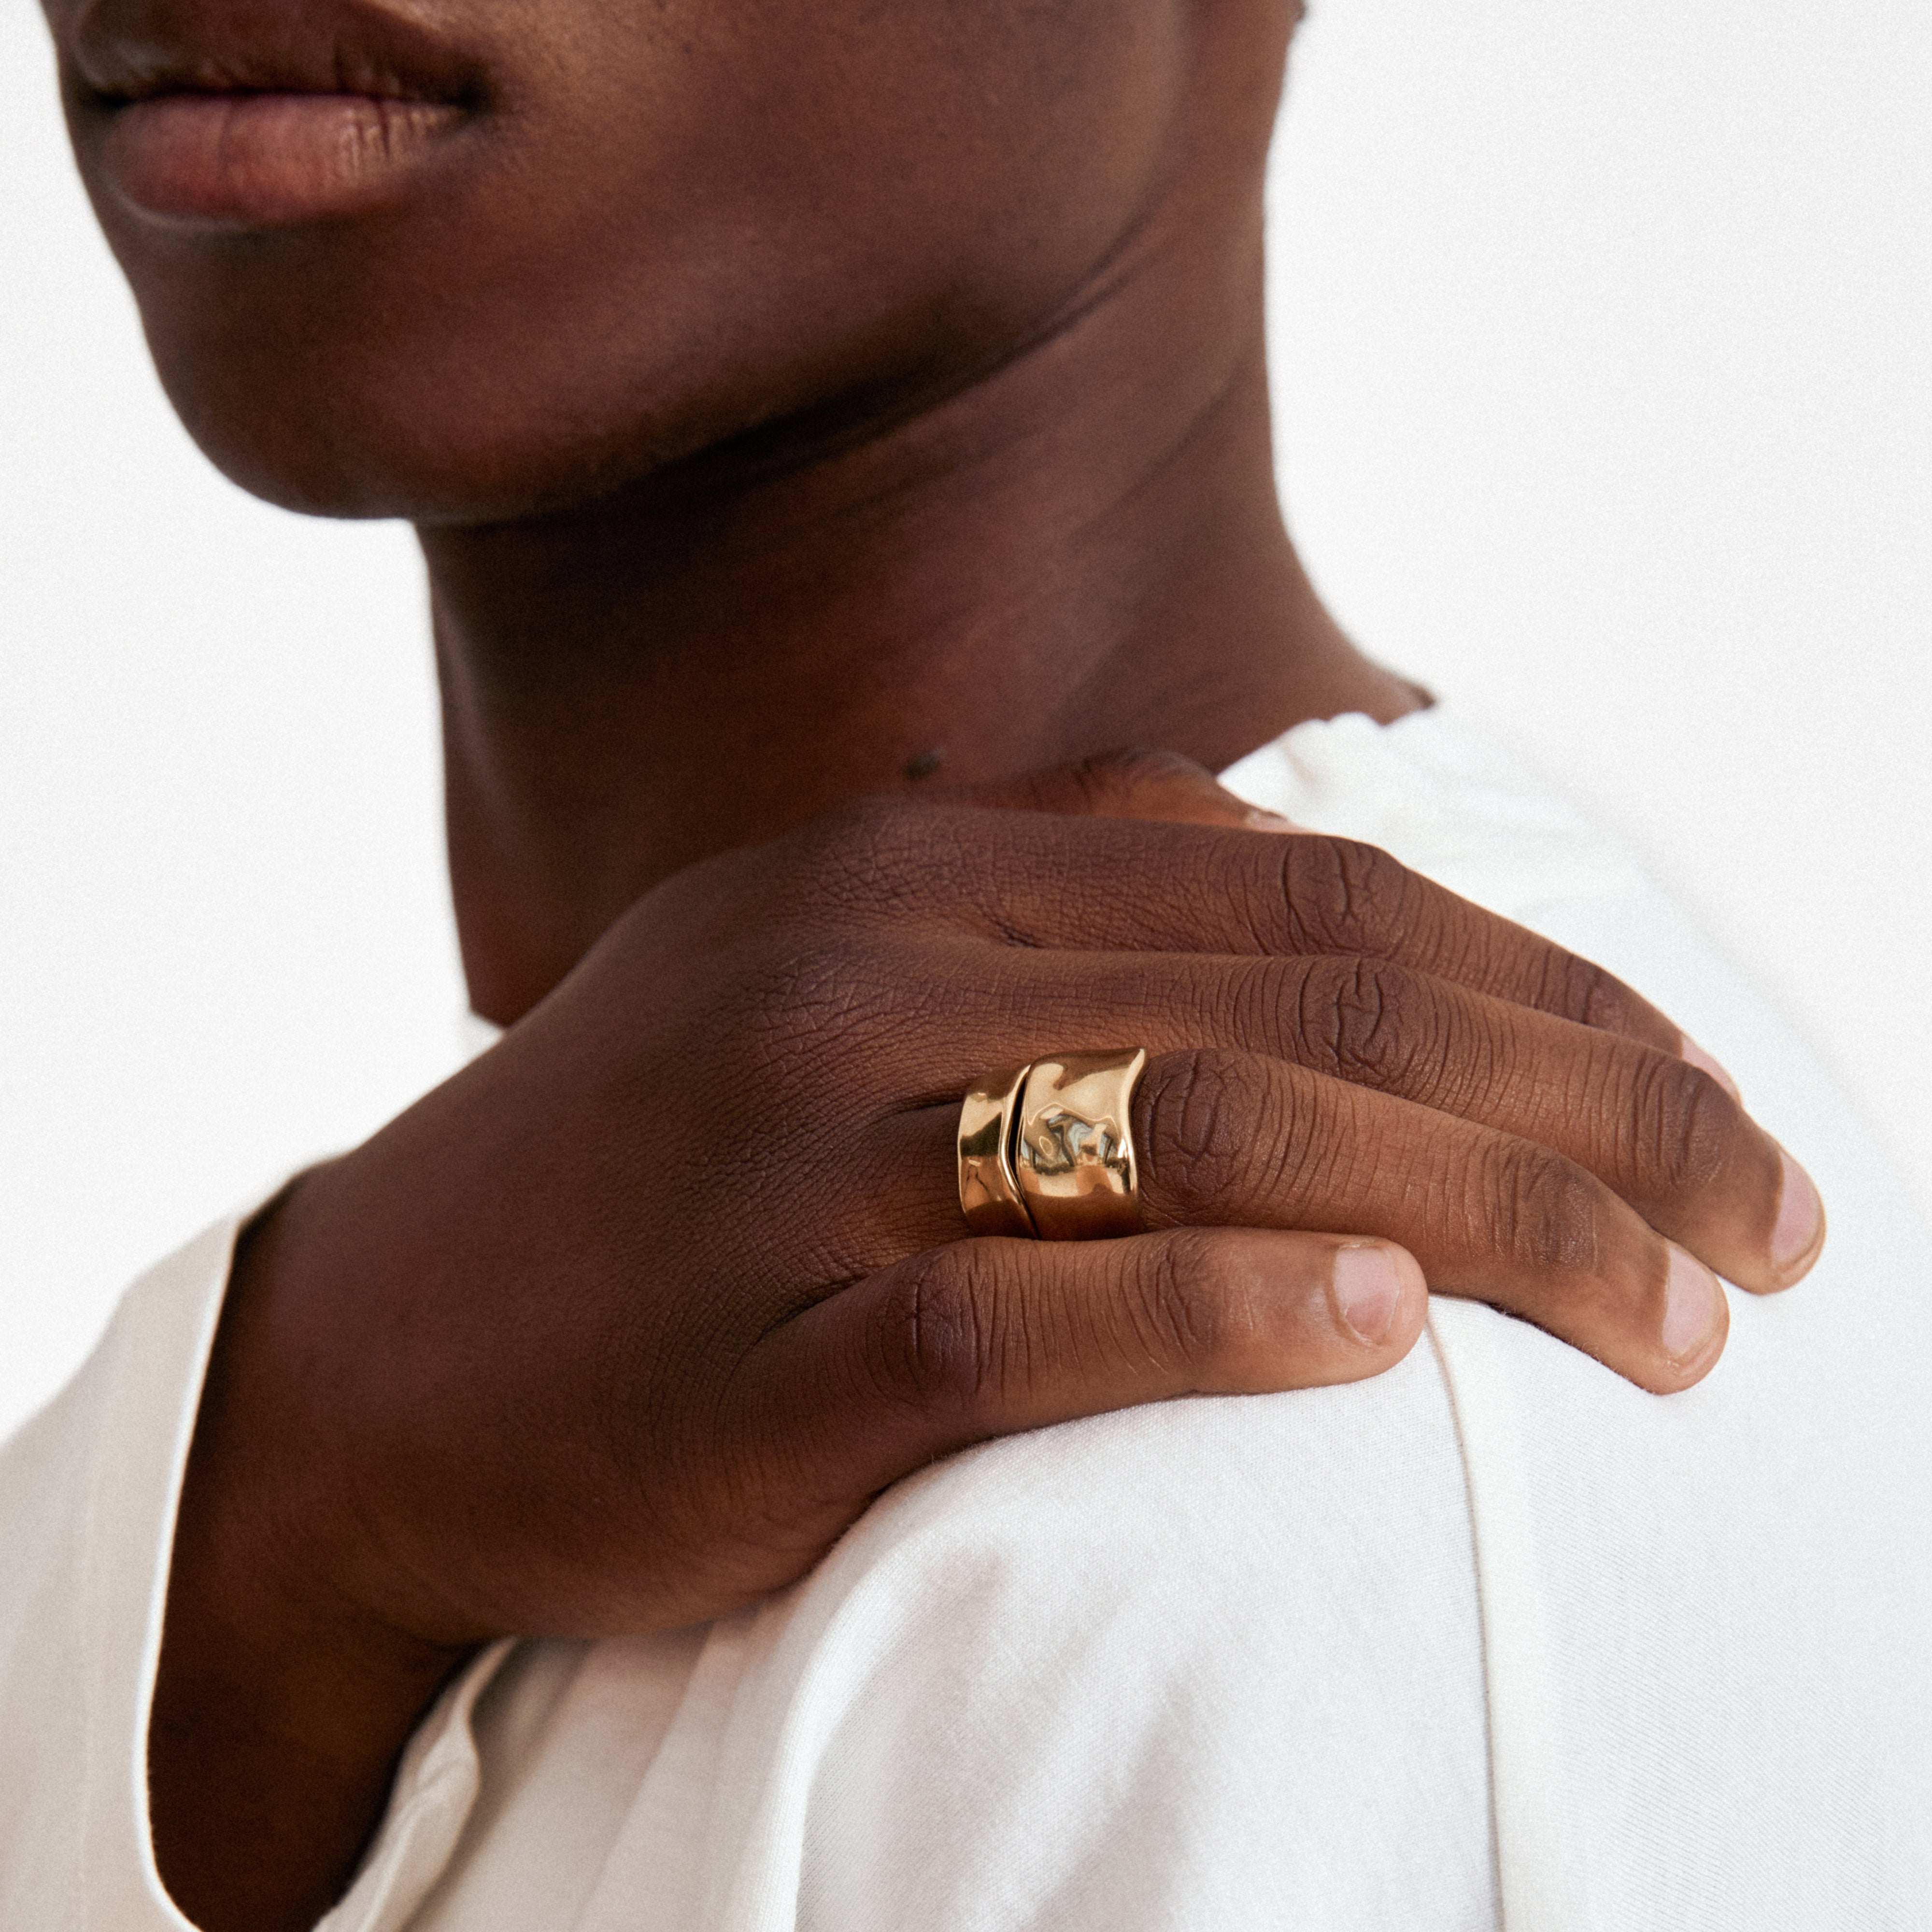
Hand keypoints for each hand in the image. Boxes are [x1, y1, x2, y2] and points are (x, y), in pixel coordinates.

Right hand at [151, 749, 1821, 1928]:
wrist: (368, 1359)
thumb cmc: (641, 1177)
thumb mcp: (819, 973)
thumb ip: (1041, 901)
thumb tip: (1284, 856)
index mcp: (905, 870)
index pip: (1310, 894)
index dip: (1544, 987)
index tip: (1697, 1092)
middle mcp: (870, 975)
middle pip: (1310, 1013)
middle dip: (1584, 1112)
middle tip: (1765, 1220)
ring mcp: (808, 1162)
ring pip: (1210, 1146)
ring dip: (1482, 1228)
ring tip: (1664, 1315)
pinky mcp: (766, 1358)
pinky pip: (1030, 1322)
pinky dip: (1229, 1318)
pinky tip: (1384, 1339)